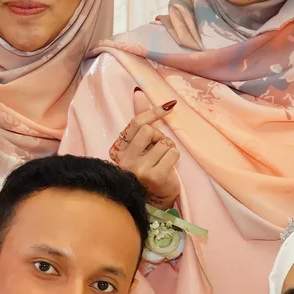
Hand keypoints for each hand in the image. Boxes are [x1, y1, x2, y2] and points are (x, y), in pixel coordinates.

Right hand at [108, 87, 181, 209]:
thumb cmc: (148, 169)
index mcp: (119, 150)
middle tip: (158, 150)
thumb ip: (139, 119)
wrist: (154, 200)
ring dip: (168, 149)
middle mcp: (125, 160)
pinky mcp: (154, 176)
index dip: (153, 112)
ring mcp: (139, 169)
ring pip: (163, 142)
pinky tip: (168, 168)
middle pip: (149, 130)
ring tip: (162, 161)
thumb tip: (138, 92)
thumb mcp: (140, 145)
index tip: (169, 106)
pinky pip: (172, 153)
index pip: (136, 123)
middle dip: (159, 137)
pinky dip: (174, 157)